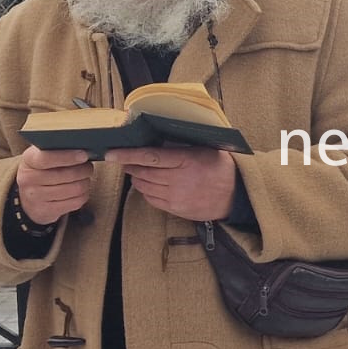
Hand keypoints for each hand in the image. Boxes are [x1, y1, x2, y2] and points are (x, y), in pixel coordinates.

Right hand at [16, 145, 94, 223]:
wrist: (29, 196)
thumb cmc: (44, 170)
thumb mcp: (44, 155)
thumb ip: (60, 149)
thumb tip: (86, 150)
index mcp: (28, 160)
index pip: (46, 158)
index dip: (67, 157)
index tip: (84, 155)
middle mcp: (28, 179)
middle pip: (65, 175)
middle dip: (83, 170)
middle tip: (89, 167)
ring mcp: (35, 197)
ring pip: (74, 189)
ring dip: (85, 182)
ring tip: (85, 178)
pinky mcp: (45, 211)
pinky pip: (75, 202)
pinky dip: (83, 195)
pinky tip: (81, 190)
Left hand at [106, 146, 239, 220]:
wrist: (236, 195)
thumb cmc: (220, 167)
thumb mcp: (204, 149)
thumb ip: (181, 147)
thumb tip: (155, 140)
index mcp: (186, 160)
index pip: (150, 156)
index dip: (128, 155)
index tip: (111, 154)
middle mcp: (180, 180)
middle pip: (144, 173)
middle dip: (131, 166)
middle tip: (125, 160)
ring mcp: (177, 197)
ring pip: (145, 187)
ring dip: (138, 179)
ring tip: (138, 172)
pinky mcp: (177, 209)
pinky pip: (152, 200)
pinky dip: (146, 192)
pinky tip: (149, 185)